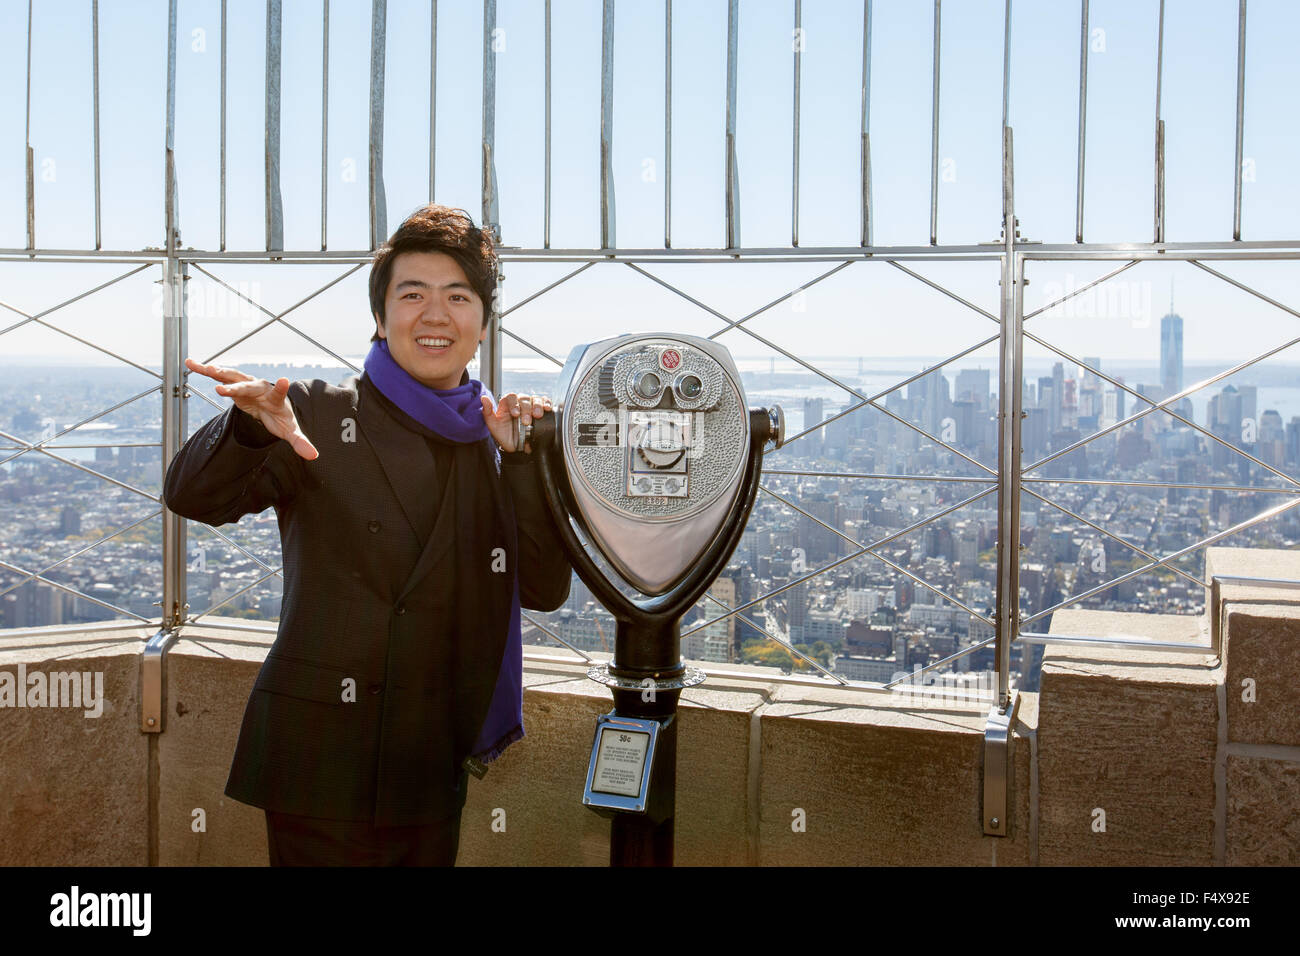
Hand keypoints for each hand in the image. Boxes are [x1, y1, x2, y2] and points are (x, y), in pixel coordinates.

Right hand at [185, 358, 318, 460]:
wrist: (271, 406)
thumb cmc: (280, 418)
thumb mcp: (290, 431)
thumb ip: (300, 442)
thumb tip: (314, 456)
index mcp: (276, 398)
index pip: (279, 393)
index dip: (281, 388)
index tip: (284, 380)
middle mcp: (260, 387)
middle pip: (249, 386)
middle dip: (237, 388)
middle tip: (222, 391)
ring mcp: (246, 383)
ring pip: (232, 377)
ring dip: (219, 373)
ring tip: (205, 369)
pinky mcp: (234, 384)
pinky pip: (218, 377)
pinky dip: (205, 369)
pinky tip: (190, 363)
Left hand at [480, 392, 551, 452]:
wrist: (515, 446)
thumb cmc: (503, 434)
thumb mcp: (493, 425)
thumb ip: (487, 412)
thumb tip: (483, 398)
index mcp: (507, 403)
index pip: (511, 397)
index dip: (514, 404)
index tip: (515, 414)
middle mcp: (519, 402)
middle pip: (525, 398)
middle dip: (526, 409)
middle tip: (526, 421)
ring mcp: (530, 406)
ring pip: (536, 399)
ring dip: (537, 406)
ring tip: (537, 416)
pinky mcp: (540, 410)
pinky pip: (545, 402)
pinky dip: (547, 404)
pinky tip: (547, 408)